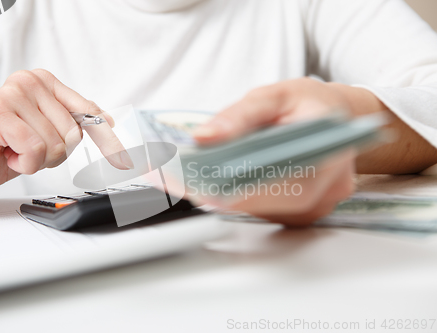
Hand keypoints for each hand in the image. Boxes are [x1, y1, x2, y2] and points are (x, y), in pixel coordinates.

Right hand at [0, 69, 126, 199]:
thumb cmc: (7, 148)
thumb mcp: (48, 134)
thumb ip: (74, 124)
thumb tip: (108, 123)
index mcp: (45, 82)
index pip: (88, 110)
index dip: (105, 137)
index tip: (122, 158)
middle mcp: (29, 81)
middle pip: (73, 132)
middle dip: (55, 153)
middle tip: (30, 149)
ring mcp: (11, 94)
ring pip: (55, 144)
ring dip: (37, 160)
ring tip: (15, 150)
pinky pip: (35, 149)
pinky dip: (25, 163)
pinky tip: (8, 154)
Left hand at [192, 78, 356, 225]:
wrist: (335, 116)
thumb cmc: (308, 103)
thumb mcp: (273, 96)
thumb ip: (238, 115)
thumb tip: (204, 137)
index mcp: (328, 154)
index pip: (276, 182)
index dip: (233, 186)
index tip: (192, 181)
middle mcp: (327, 188)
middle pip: (265, 202)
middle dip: (218, 192)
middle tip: (177, 179)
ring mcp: (316, 205)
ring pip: (261, 210)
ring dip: (224, 196)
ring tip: (188, 177)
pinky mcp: (302, 212)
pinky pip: (264, 210)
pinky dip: (238, 196)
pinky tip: (215, 181)